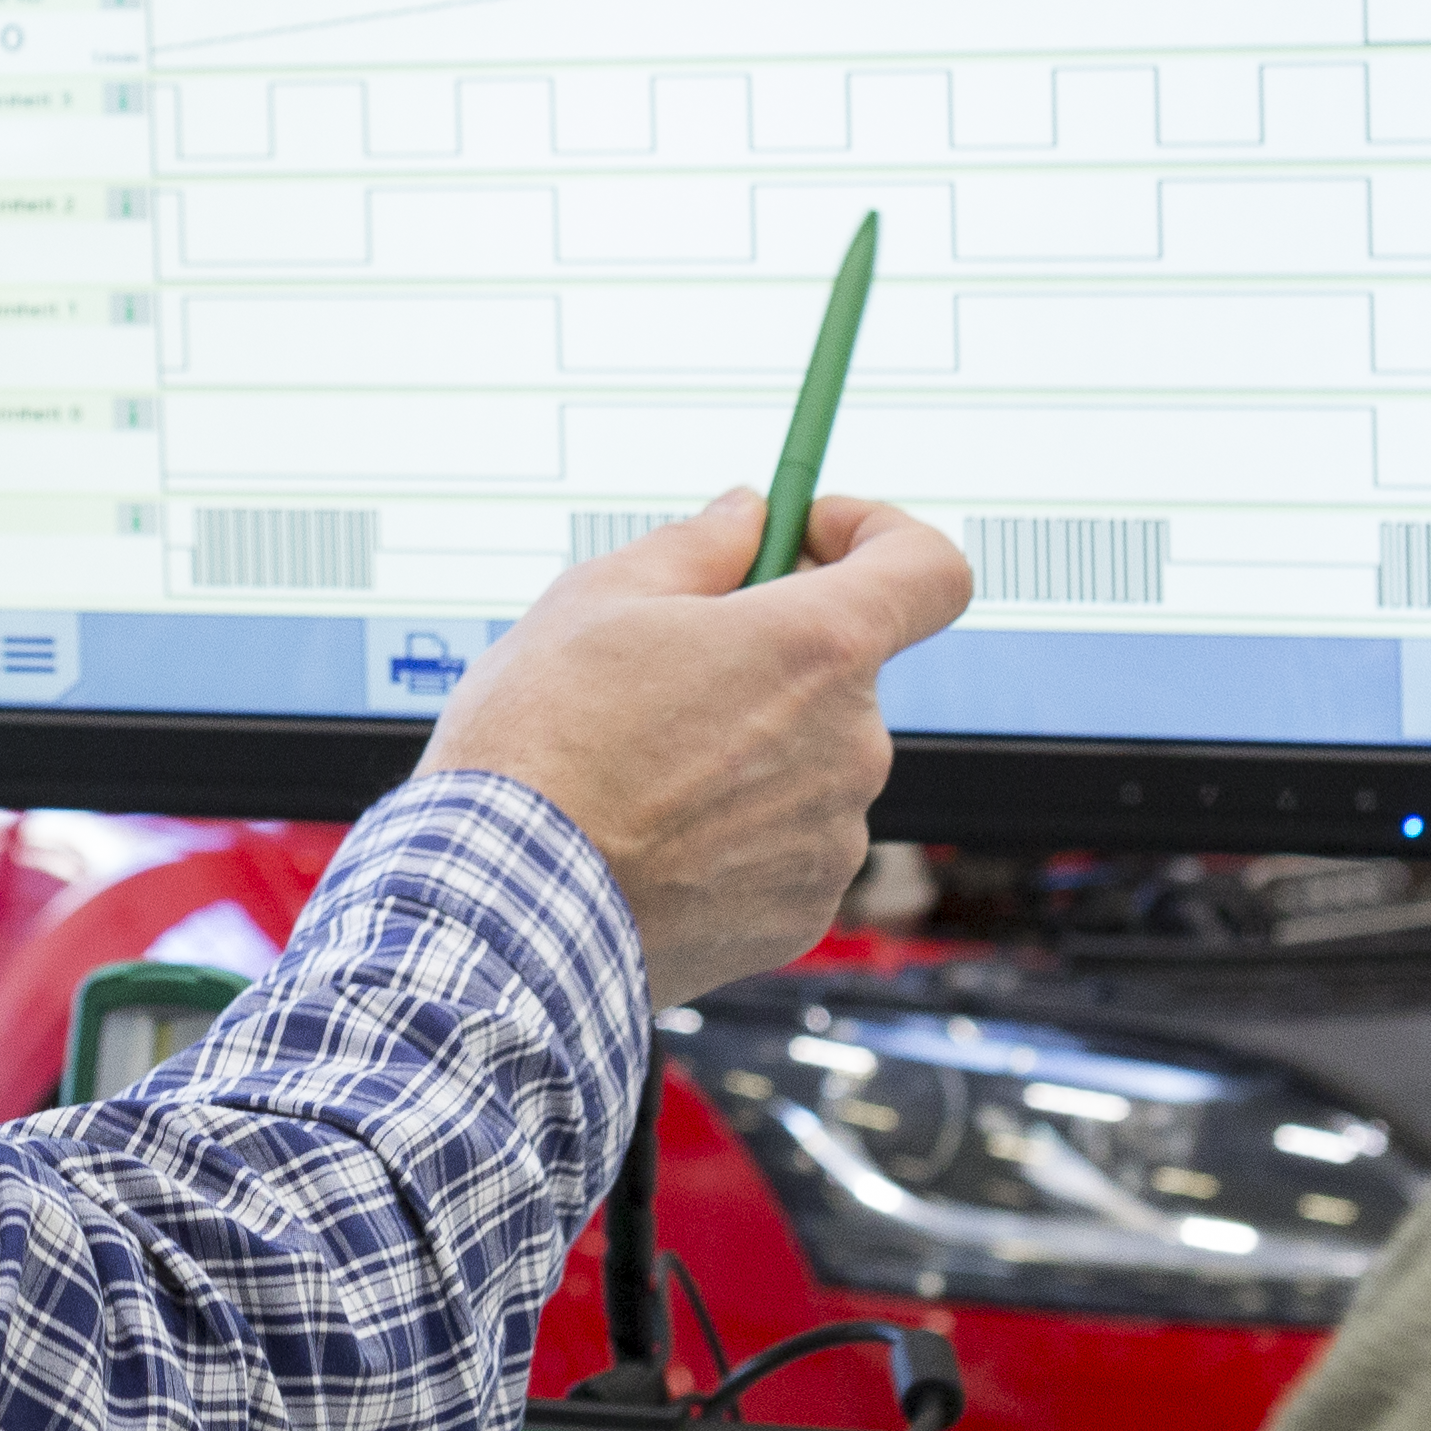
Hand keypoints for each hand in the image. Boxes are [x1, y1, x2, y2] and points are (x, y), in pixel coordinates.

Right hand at [418, 486, 973, 1004]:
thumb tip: (744, 517)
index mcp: (818, 648)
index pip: (929, 569)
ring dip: (749, 749)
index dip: (879, 537)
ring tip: (639, 769)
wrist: (500, 906)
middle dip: (770, 657)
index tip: (810, 540)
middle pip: (843, 672)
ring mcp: (834, 839)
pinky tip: (653, 837)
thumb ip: (696, 547)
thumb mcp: (596, 599)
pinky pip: (787, 844)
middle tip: (668, 667)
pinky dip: (735, 831)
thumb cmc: (542, 745)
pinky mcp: (804, 913)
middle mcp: (853, 745)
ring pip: (808, 762)